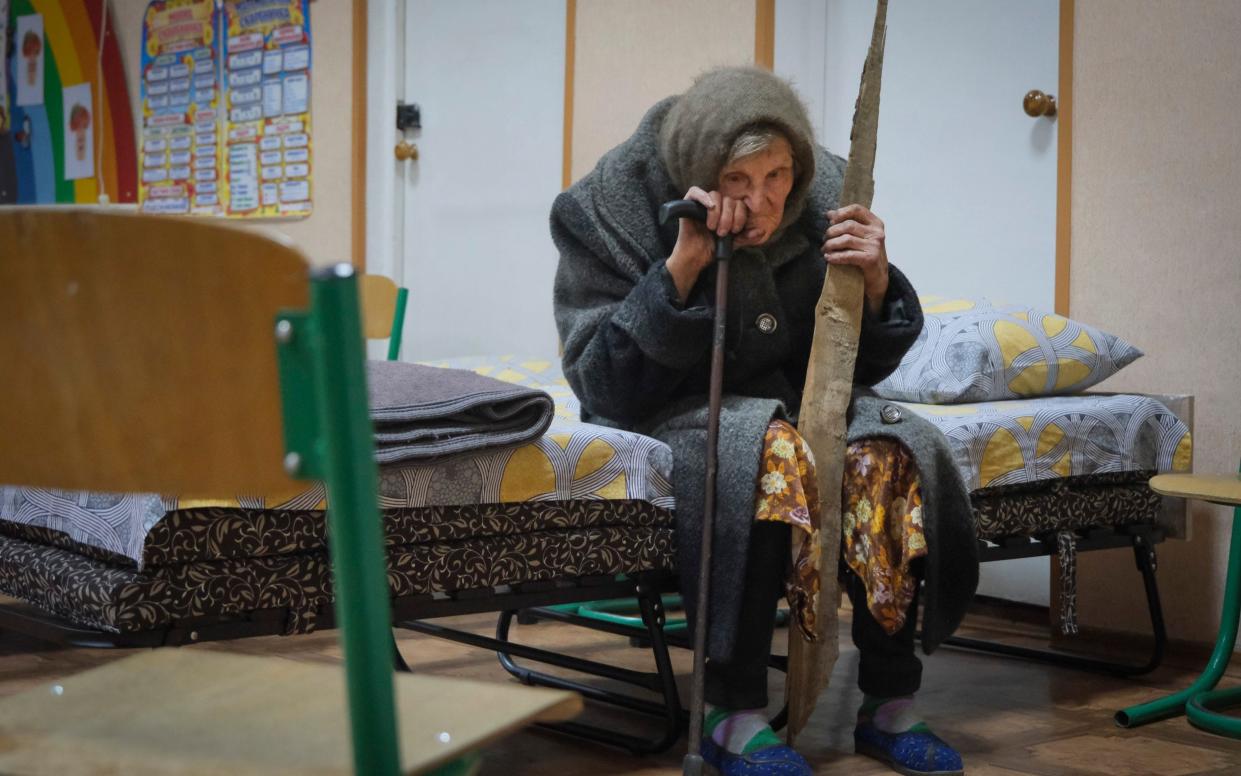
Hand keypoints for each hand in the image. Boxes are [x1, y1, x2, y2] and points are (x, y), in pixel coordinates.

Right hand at [665, 186, 748, 302]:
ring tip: (713, 228)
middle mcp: (716, 206)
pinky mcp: (688, 205)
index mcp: (727, 212)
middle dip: (728, 217)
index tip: (735, 230)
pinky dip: (703, 196)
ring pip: (715, 195)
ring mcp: (701, 204)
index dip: (740, 215)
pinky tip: (709, 207)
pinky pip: (694, 191)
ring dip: (717, 212)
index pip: (739, 204)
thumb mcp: (733, 243)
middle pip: (728, 199)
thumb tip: (761, 231)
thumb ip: (746, 237)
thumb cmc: (712, 250)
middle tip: (723, 232)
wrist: (695, 259)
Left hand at [822, 204, 889, 313]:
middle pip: (848, 225)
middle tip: (824, 240)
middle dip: (832, 232)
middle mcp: (877, 233)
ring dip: (831, 245)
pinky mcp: (870, 259)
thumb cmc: (866, 256)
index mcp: (875, 223)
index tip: (829, 219)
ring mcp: (875, 246)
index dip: (840, 212)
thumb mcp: (860, 237)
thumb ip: (849, 225)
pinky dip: (835, 256)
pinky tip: (828, 258)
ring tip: (825, 250)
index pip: (857, 209)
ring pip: (846, 239)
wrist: (878, 279)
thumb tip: (829, 213)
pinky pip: (848, 255)